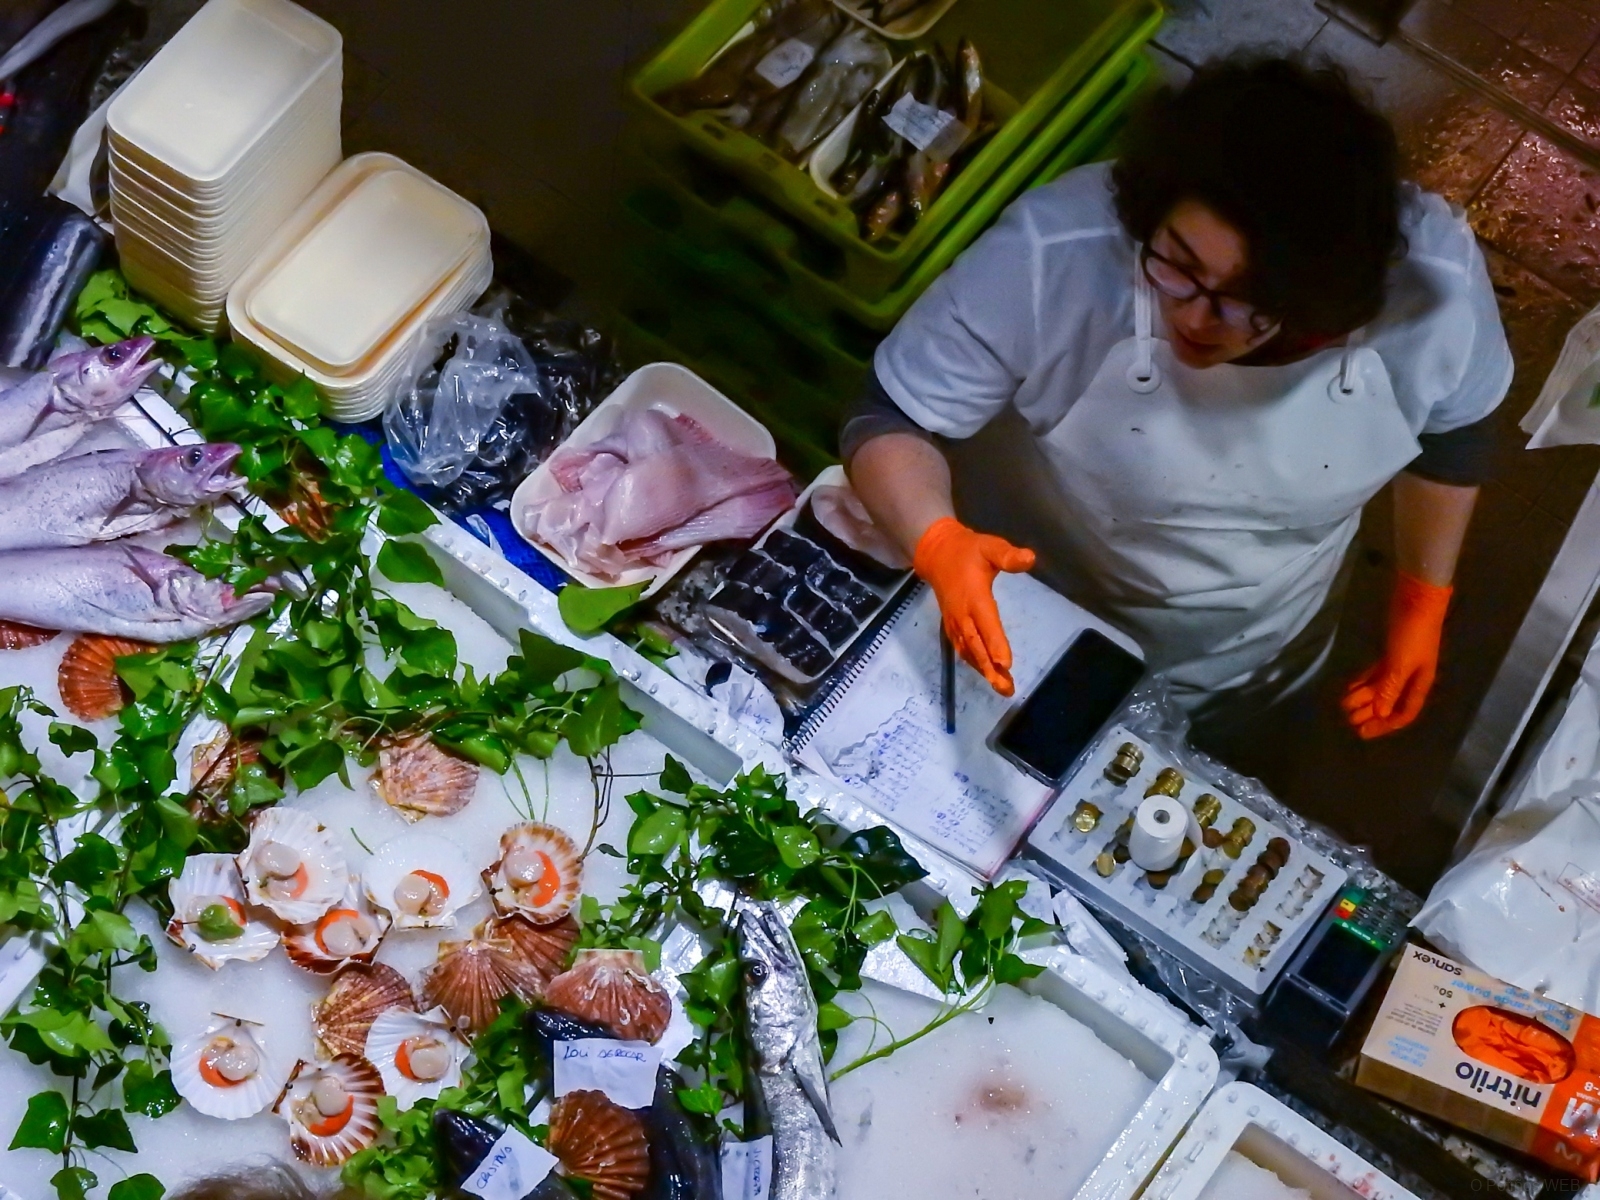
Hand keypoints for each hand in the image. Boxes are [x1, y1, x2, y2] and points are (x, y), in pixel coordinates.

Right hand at [913, 517, 1035, 694]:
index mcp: (974, 596)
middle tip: (1006, 688)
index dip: (995, 643)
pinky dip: (974, 663)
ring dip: (984, 671)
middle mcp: (963, 614)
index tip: (1006, 663)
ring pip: (969, 651)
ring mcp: (955, 622)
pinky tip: (986, 674)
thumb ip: (1008, 555)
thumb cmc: (968, 551)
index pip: (986, 622)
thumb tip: (1029, 559)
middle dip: (990, 668)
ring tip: (1001, 688)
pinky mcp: (952, 626)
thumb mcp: (990, 546)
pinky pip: (963, 648)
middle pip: (976, 645)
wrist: (937, 554)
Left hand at [1341, 572, 1451, 739]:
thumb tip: (1379, 714)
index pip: (1404, 712)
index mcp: (1420, 683)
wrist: (1418, 597)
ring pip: (1380, 687)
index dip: (1384, 725)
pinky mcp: (1390, 650)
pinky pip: (1376, 672)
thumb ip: (1390, 689)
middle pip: (1389, 702)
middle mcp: (1411, 677)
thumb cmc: (1413, 632)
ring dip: (1363, 697)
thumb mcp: (1402, 663)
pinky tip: (1349, 687)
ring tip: (1344, 705)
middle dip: (1370, 712)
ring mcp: (1400, 663)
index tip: (1363, 732)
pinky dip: (1363, 681)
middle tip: (1349, 719)